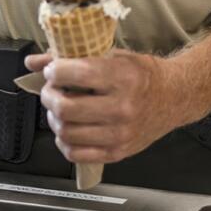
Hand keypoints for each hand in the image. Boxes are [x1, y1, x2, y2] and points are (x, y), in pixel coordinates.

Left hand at [25, 50, 191, 164]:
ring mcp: (119, 134)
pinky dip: (64, 141)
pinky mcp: (117, 152)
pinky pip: (76, 154)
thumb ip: (75, 58)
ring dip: (54, 118)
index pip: (77, 74)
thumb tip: (36, 61)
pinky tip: (69, 129)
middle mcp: (122, 107)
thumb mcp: (115, 56)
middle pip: (66, 108)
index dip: (55, 71)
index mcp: (124, 77)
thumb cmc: (145, 75)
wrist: (174, 97)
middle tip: (51, 90)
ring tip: (60, 108)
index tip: (53, 70)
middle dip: (49, 96)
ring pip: (66, 132)